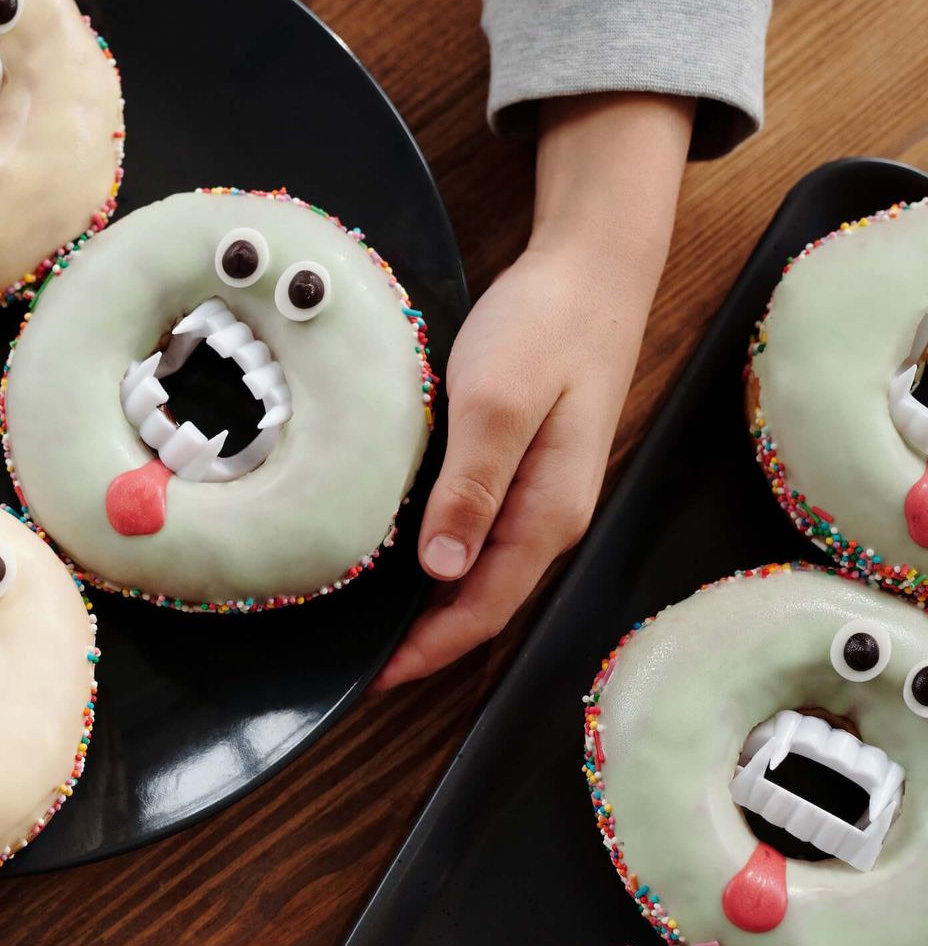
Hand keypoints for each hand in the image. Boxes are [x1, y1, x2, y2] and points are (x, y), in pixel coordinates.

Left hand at [376, 93, 695, 688]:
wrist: (592, 265)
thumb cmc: (547, 325)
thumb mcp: (498, 400)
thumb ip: (473, 485)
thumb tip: (442, 569)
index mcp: (549, 512)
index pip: (484, 607)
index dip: (428, 651)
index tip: (370, 681)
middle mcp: (547, 516)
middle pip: (483, 603)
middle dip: (424, 643)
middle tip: (353, 669)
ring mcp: (537, 493)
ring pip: (478, 573)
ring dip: (428, 608)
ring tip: (364, 630)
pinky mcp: (521, 466)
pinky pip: (476, 534)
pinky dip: (437, 562)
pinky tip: (395, 561)